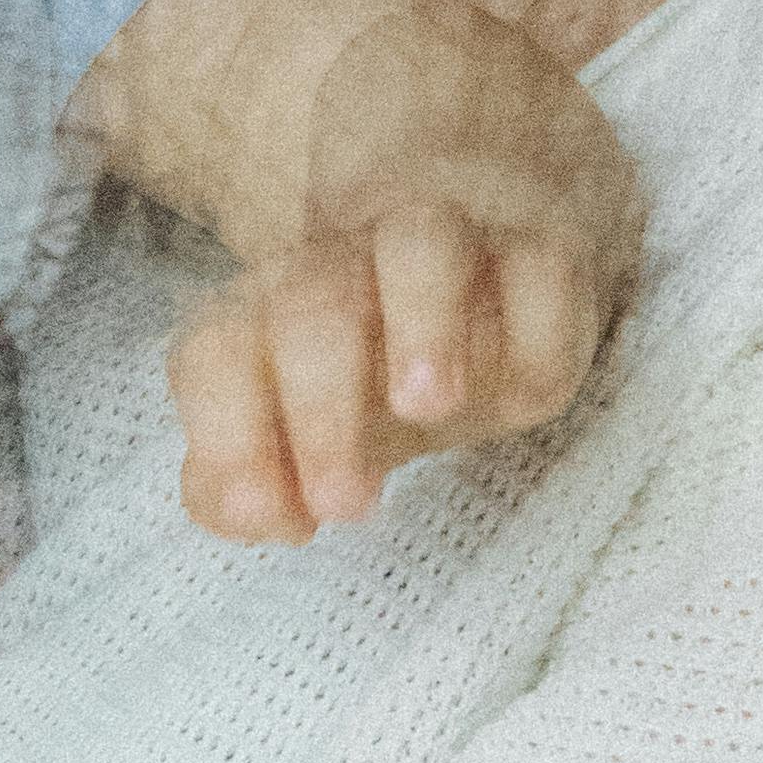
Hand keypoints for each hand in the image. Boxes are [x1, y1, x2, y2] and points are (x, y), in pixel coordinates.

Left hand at [169, 180, 623, 544]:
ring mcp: (450, 247)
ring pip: (420, 246)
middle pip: (311, 301)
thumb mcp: (305, 430)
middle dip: (320, 405)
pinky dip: (534, 333)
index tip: (259, 516)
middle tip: (343, 504)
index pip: (219, 350)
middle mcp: (351, 264)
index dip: (228, 434)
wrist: (476, 251)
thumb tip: (243, 513)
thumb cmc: (373, 365)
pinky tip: (517, 399)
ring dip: (420, 324)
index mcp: (271, 308)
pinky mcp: (542, 251)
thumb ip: (251, 478)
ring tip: (425, 408)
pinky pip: (543, 269)